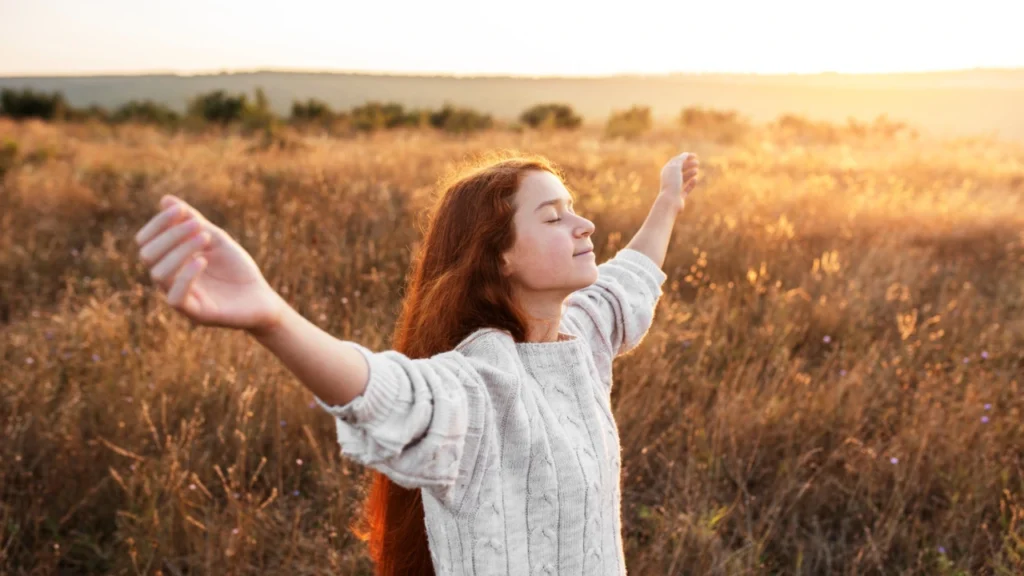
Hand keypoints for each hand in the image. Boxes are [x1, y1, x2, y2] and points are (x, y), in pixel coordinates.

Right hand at [134, 194, 285, 333]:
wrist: (263, 299)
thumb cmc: (238, 269)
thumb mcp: (216, 239)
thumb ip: (192, 221)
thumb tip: (165, 199)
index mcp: (170, 262)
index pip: (146, 241)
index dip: (159, 223)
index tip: (180, 210)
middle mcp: (170, 280)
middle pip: (147, 255)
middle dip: (170, 235)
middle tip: (199, 225)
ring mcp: (181, 298)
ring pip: (159, 274)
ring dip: (180, 250)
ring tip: (206, 237)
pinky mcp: (195, 314)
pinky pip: (175, 297)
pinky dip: (186, 275)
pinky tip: (202, 260)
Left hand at [659, 152, 699, 207]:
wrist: (670, 201)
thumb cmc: (672, 183)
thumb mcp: (676, 168)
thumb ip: (681, 160)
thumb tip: (685, 154)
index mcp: (666, 171)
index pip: (676, 161)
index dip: (685, 157)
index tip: (695, 156)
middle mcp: (669, 179)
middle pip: (680, 170)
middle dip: (688, 165)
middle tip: (697, 163)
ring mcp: (674, 188)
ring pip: (683, 179)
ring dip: (690, 173)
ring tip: (696, 171)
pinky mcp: (679, 197)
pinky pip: (686, 189)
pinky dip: (691, 184)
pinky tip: (695, 179)